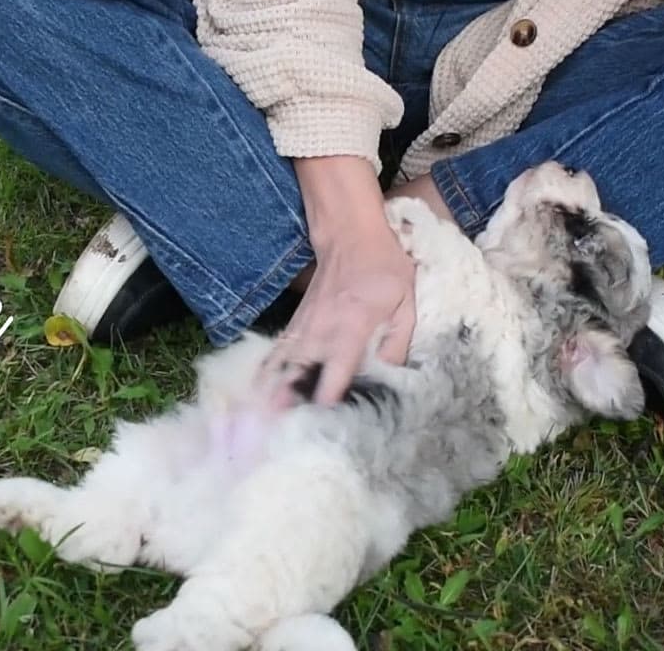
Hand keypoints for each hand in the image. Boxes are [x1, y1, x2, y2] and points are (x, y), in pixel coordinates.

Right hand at [264, 156, 416, 406]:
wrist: (351, 236)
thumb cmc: (384, 269)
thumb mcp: (406, 304)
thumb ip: (397, 343)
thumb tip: (391, 379)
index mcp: (353, 323)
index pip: (338, 362)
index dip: (329, 388)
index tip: (320, 414)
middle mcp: (322, 327)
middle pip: (301, 367)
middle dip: (290, 398)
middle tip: (278, 428)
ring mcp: (304, 324)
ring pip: (284, 362)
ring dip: (272, 389)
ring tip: (260, 419)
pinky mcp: (297, 323)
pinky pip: (279, 352)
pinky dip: (268, 373)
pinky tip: (258, 393)